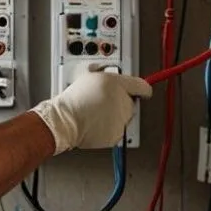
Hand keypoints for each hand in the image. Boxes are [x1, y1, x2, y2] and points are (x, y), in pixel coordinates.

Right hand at [29, 68, 152, 154]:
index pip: (142, 85)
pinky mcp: (117, 134)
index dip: (143, 88)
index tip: (145, 91)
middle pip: (131, 102)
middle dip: (121, 102)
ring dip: (115, 115)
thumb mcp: (90, 76)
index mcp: (117, 83)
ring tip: (96, 113)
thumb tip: (117, 81)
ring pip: (125, 117)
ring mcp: (121, 119)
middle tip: (104, 102)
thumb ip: (109, 78)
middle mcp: (123, 101)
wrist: (66, 120)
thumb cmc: (73, 99)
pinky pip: (118, 130)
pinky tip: (96, 122)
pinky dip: (110, 128)